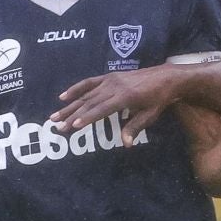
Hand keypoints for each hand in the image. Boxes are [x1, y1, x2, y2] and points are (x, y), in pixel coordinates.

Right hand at [53, 65, 180, 139]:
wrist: (166, 77)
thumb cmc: (159, 99)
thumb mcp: (150, 115)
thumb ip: (135, 127)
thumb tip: (125, 144)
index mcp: (125, 97)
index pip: (102, 109)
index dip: (87, 118)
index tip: (73, 126)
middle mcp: (114, 86)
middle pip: (89, 103)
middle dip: (72, 116)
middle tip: (58, 126)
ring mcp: (110, 80)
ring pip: (86, 94)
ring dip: (70, 106)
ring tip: (54, 116)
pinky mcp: (109, 76)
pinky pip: (89, 83)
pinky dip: (76, 89)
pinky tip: (64, 96)